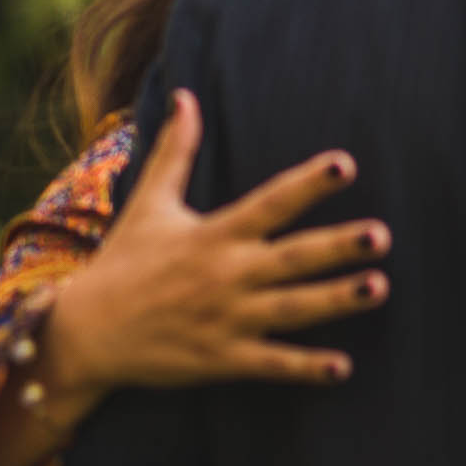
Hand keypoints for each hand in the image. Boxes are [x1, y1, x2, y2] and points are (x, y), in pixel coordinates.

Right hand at [40, 89, 389, 405]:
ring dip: (336, 300)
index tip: (345, 165)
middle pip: (292, 257)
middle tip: (382, 234)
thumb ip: (176, 151)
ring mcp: (226, 319)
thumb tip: (184, 96)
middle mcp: (225, 274)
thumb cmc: (123, 263)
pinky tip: (343, 368)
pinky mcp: (221, 359)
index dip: (307, 184)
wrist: (83, 334)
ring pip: (292, 308)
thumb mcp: (149, 203)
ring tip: (380, 287)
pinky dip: (305, 369)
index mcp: (214, 235)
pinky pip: (271, 364)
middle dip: (337, 246)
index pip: (270, 203)